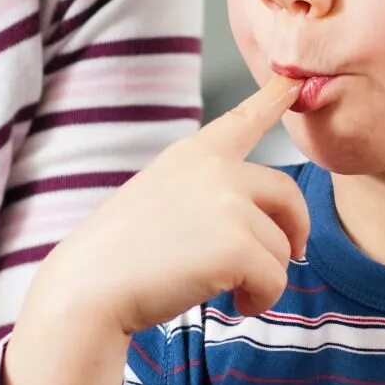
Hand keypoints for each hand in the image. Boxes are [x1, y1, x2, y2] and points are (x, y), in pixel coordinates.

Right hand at [0, 75, 310, 384]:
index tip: (295, 81)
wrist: (89, 289)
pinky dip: (261, 299)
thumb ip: (207, 193)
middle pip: (287, 194)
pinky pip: (275, 279)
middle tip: (287, 258)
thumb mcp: (159, 199)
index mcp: (193, 154)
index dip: (275, 98)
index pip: (244, 119)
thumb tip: (255, 220)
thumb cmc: (119, 256)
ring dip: (264, 278)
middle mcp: (216, 169)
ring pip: (281, 248)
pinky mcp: (237, 245)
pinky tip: (235, 304)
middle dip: (293, 231)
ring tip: (231, 292)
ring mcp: (228, 204)